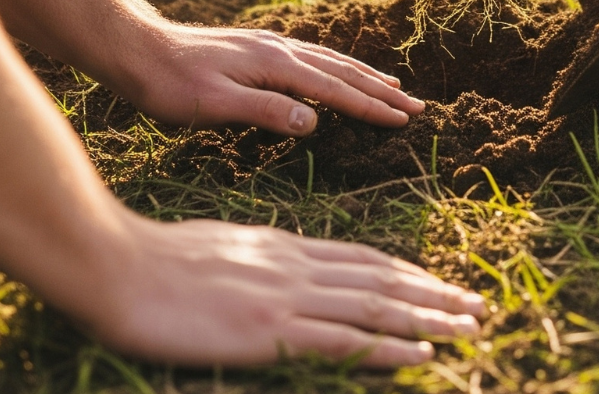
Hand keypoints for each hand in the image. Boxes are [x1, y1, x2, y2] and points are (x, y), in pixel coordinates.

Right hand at [98, 218, 486, 367]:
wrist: (122, 264)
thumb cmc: (159, 262)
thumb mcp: (222, 253)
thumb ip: (259, 264)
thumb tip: (282, 277)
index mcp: (285, 247)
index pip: (362, 260)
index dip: (406, 274)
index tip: (437, 284)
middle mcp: (298, 266)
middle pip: (382, 278)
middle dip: (433, 294)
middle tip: (475, 305)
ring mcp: (288, 296)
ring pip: (376, 304)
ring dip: (429, 316)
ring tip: (468, 325)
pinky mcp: (272, 329)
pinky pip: (344, 339)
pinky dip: (388, 345)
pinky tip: (420, 352)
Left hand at [124, 24, 423, 133]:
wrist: (136, 48)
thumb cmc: (170, 83)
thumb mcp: (215, 104)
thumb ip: (266, 112)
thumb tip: (316, 122)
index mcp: (276, 64)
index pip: (335, 89)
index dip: (371, 106)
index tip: (404, 119)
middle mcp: (280, 49)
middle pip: (342, 70)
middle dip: (381, 89)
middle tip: (417, 105)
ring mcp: (269, 46)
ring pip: (329, 61)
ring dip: (364, 75)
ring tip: (393, 85)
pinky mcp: (257, 48)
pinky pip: (311, 57)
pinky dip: (337, 67)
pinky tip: (336, 72)